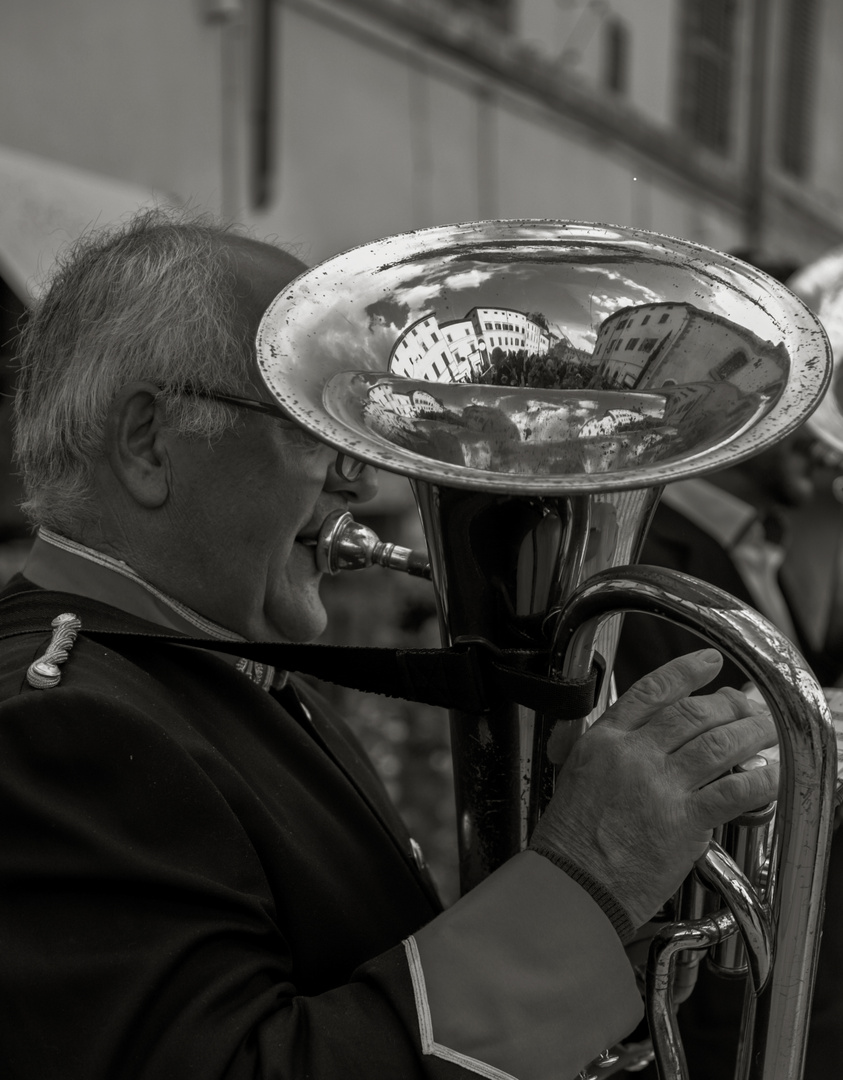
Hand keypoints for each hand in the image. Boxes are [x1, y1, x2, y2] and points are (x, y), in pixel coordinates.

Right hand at [531, 648, 779, 926]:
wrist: (573, 885)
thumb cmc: (570, 842)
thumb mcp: (573, 775)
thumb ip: (603, 749)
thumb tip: (629, 735)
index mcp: (604, 740)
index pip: (652, 691)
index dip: (686, 671)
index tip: (709, 663)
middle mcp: (633, 755)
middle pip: (693, 714)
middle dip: (729, 705)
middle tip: (747, 705)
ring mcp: (660, 785)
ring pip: (719, 744)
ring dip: (751, 733)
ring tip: (767, 729)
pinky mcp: (684, 820)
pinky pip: (733, 790)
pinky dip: (759, 780)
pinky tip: (770, 773)